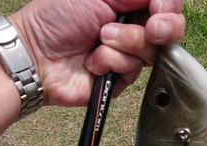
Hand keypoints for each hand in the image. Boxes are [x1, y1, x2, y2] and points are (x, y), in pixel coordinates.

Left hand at [10, 0, 184, 105]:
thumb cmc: (57, 17)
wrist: (36, 53)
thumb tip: (165, 1)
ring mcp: (127, 54)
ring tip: (100, 39)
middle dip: (162, 28)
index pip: (167, 4)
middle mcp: (132, 28)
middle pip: (170, 30)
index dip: (169, 7)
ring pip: (151, 52)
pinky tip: (92, 61)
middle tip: (151, 28)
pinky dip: (110, 62)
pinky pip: (132, 71)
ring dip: (124, 42)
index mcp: (128, 4)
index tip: (159, 8)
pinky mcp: (119, 78)